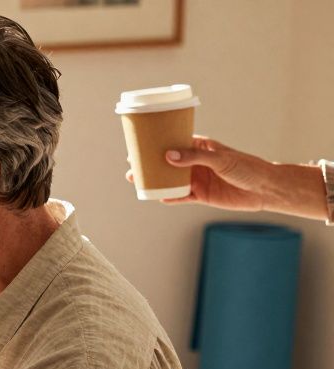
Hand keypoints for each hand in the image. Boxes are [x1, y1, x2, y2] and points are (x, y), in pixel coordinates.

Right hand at [124, 135, 271, 210]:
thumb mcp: (221, 159)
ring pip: (171, 180)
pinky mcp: (201, 196)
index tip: (140, 144)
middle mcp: (197, 163)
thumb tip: (168, 156)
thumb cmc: (247, 167)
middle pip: (168, 162)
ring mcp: (198, 179)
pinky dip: (168, 197)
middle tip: (132, 165)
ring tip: (137, 181)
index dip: (158, 143)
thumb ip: (194, 157)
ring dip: (155, 181)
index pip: (175, 142)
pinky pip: (180, 196)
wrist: (265, 189)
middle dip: (150, 164)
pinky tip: (157, 196)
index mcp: (201, 148)